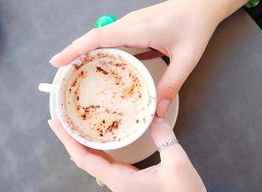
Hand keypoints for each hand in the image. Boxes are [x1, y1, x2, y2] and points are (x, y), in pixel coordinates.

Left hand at [48, 117, 209, 191]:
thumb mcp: (176, 161)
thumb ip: (164, 136)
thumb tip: (154, 115)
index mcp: (121, 180)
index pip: (85, 160)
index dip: (69, 141)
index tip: (57, 124)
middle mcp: (117, 181)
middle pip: (85, 160)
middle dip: (70, 140)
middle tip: (61, 119)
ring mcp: (122, 181)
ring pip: (94, 161)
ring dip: (82, 143)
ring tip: (74, 125)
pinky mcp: (129, 178)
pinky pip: (106, 162)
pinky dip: (98, 148)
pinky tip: (97, 137)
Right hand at [49, 0, 246, 116]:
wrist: (204, 3)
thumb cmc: (196, 25)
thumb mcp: (186, 59)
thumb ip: (171, 85)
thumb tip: (157, 111)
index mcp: (138, 29)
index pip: (98, 38)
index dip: (75, 49)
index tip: (57, 61)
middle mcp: (130, 24)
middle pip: (94, 38)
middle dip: (75, 53)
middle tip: (63, 73)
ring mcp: (132, 23)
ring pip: (102, 37)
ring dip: (87, 51)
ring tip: (78, 71)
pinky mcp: (137, 25)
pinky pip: (113, 37)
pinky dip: (103, 49)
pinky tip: (103, 63)